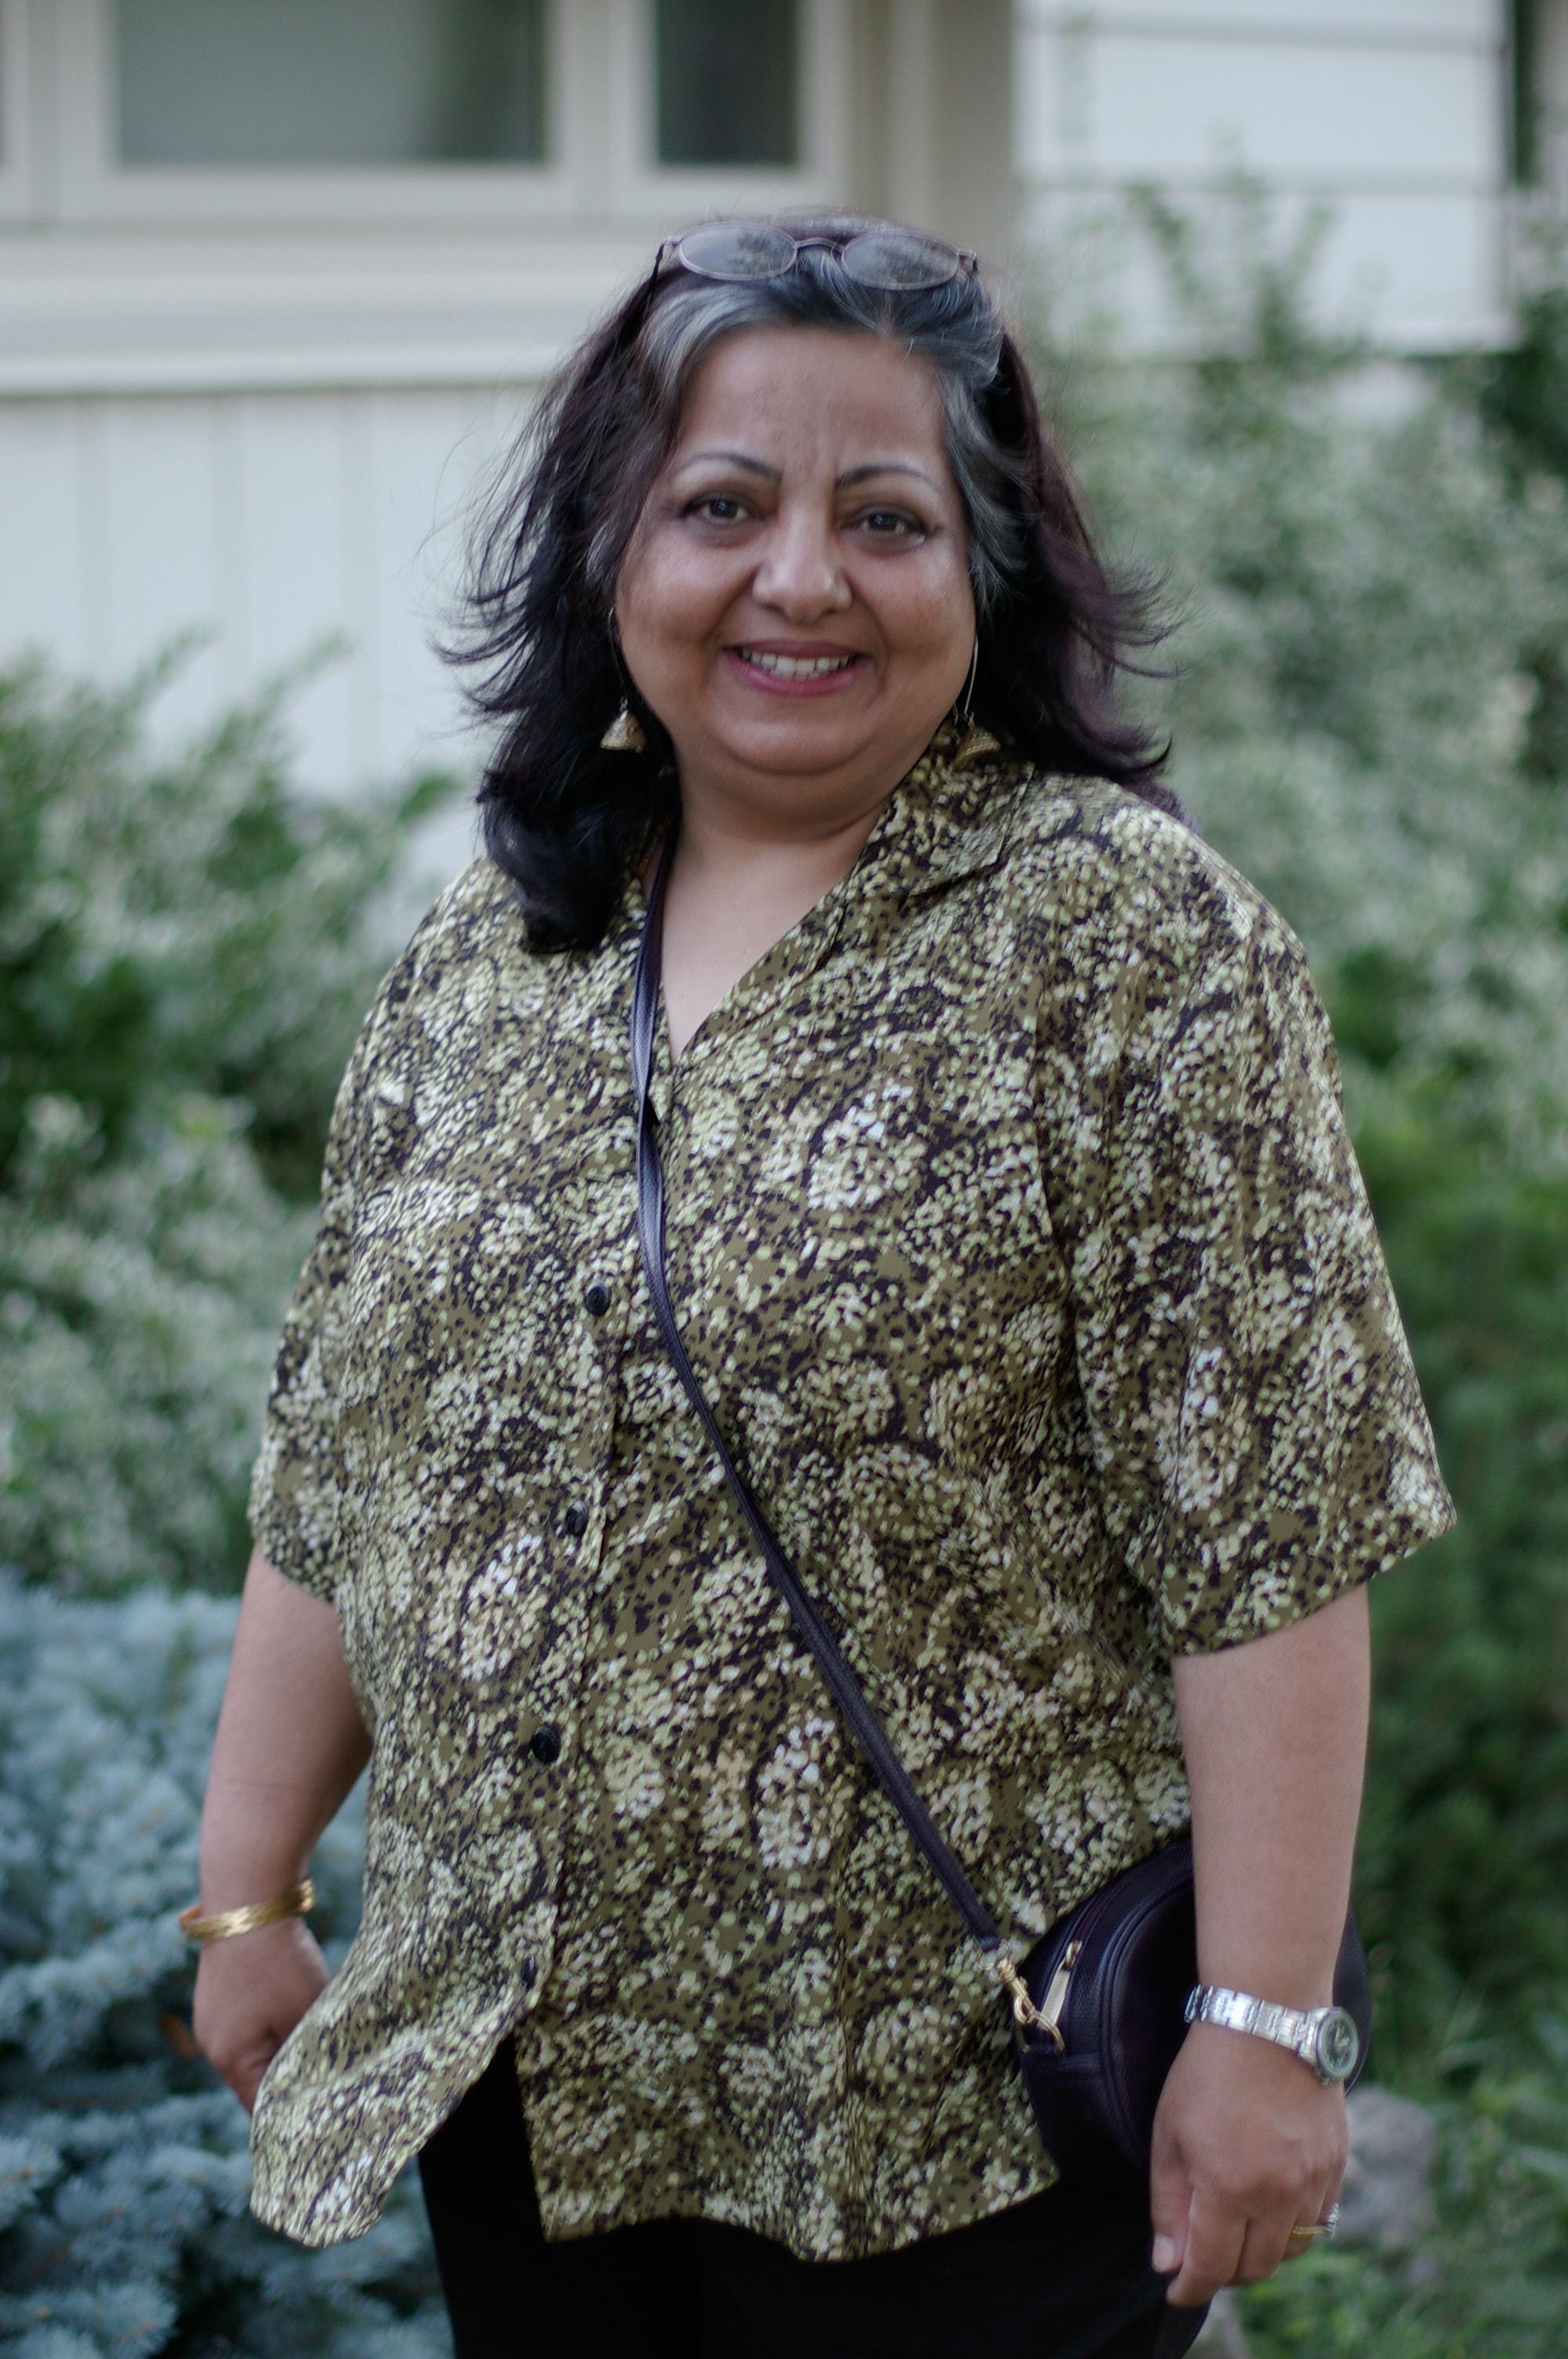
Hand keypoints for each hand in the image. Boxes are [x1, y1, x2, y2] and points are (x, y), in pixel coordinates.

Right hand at [192, 1916, 329, 2111]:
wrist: (248, 1900)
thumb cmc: (280, 1961)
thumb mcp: (305, 2011)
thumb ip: (308, 2052)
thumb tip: (319, 2078)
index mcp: (231, 2059)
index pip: (261, 2108)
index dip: (291, 2112)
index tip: (318, 2111)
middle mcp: (212, 2045)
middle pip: (255, 2080)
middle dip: (286, 2078)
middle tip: (321, 2073)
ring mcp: (210, 2017)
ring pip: (252, 2049)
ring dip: (278, 2045)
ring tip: (308, 2029)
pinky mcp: (216, 1994)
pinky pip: (245, 2023)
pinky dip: (268, 2022)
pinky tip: (289, 2000)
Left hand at [1149, 2022, 1347, 2307]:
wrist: (1267, 2019)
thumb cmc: (1207, 2072)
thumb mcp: (1169, 2134)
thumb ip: (1168, 2205)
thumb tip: (1168, 2262)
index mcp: (1228, 2188)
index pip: (1210, 2266)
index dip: (1190, 2287)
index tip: (1176, 2291)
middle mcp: (1277, 2194)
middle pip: (1253, 2267)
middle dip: (1223, 2273)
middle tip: (1203, 2259)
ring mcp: (1312, 2180)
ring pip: (1290, 2249)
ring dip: (1260, 2252)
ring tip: (1236, 2233)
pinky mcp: (1336, 2164)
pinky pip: (1319, 2220)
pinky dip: (1294, 2227)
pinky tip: (1272, 2209)